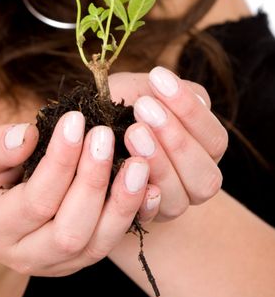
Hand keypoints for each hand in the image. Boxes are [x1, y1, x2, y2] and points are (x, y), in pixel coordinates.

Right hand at [0, 114, 151, 278]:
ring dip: (122, 203)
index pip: (36, 200)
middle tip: (106, 135)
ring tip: (139, 163)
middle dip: (93, 181)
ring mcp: (55, 263)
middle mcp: (25, 254)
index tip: (76, 119)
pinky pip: (110, 243)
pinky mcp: (78, 258)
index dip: (60, 161)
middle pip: (70, 229)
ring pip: (96, 244)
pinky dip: (133, 215)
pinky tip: (150, 186)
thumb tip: (29, 134)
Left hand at [109, 67, 227, 221]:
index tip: (158, 77)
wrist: (82, 135)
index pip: (214, 138)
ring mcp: (168, 204)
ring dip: (157, 162)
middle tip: (144, 108)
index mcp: (202, 149)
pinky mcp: (138, 219)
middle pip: (205, 176)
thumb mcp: (137, 90)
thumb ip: (161, 91)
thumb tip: (180, 92)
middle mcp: (192, 181)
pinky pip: (147, 216)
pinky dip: (140, 197)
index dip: (190, 109)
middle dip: (176, 139)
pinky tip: (127, 171)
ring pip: (179, 198)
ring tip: (131, 132)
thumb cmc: (116, 108)